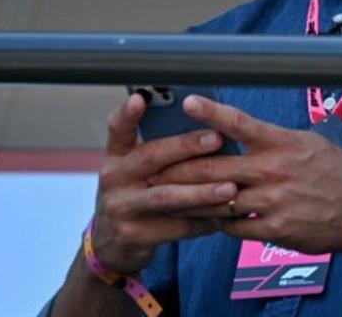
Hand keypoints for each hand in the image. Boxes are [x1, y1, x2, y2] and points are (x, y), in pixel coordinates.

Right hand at [90, 94, 236, 274]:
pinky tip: (225, 215)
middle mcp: (115, 178)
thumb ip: (162, 152)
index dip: (128, 113)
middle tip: (217, 138)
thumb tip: (210, 129)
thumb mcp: (137, 170)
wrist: (111, 243)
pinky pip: (176, 226)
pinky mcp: (135, 235)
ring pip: (167, 196)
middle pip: (151, 157)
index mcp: (117, 156)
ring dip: (201, 191)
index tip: (140, 97)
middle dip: (186, 146)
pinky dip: (203, 220)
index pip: (118, 129)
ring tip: (230, 187)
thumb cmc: (137, 193)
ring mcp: (122, 208)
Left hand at [151, 95, 341, 257]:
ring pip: (218, 200)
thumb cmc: (337, 172)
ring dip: (194, 199)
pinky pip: (234, 227)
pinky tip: (215, 219)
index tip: (189, 101)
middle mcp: (276, 169)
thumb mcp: (309, 143)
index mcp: (283, 142)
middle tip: (157, 167)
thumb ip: (274, 140)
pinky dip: (220, 223)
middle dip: (181, 168)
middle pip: (215, 167)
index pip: (241, 122)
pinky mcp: (275, 229)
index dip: (211, 112)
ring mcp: (274, 201)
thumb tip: (243, 131)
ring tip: (173, 196)